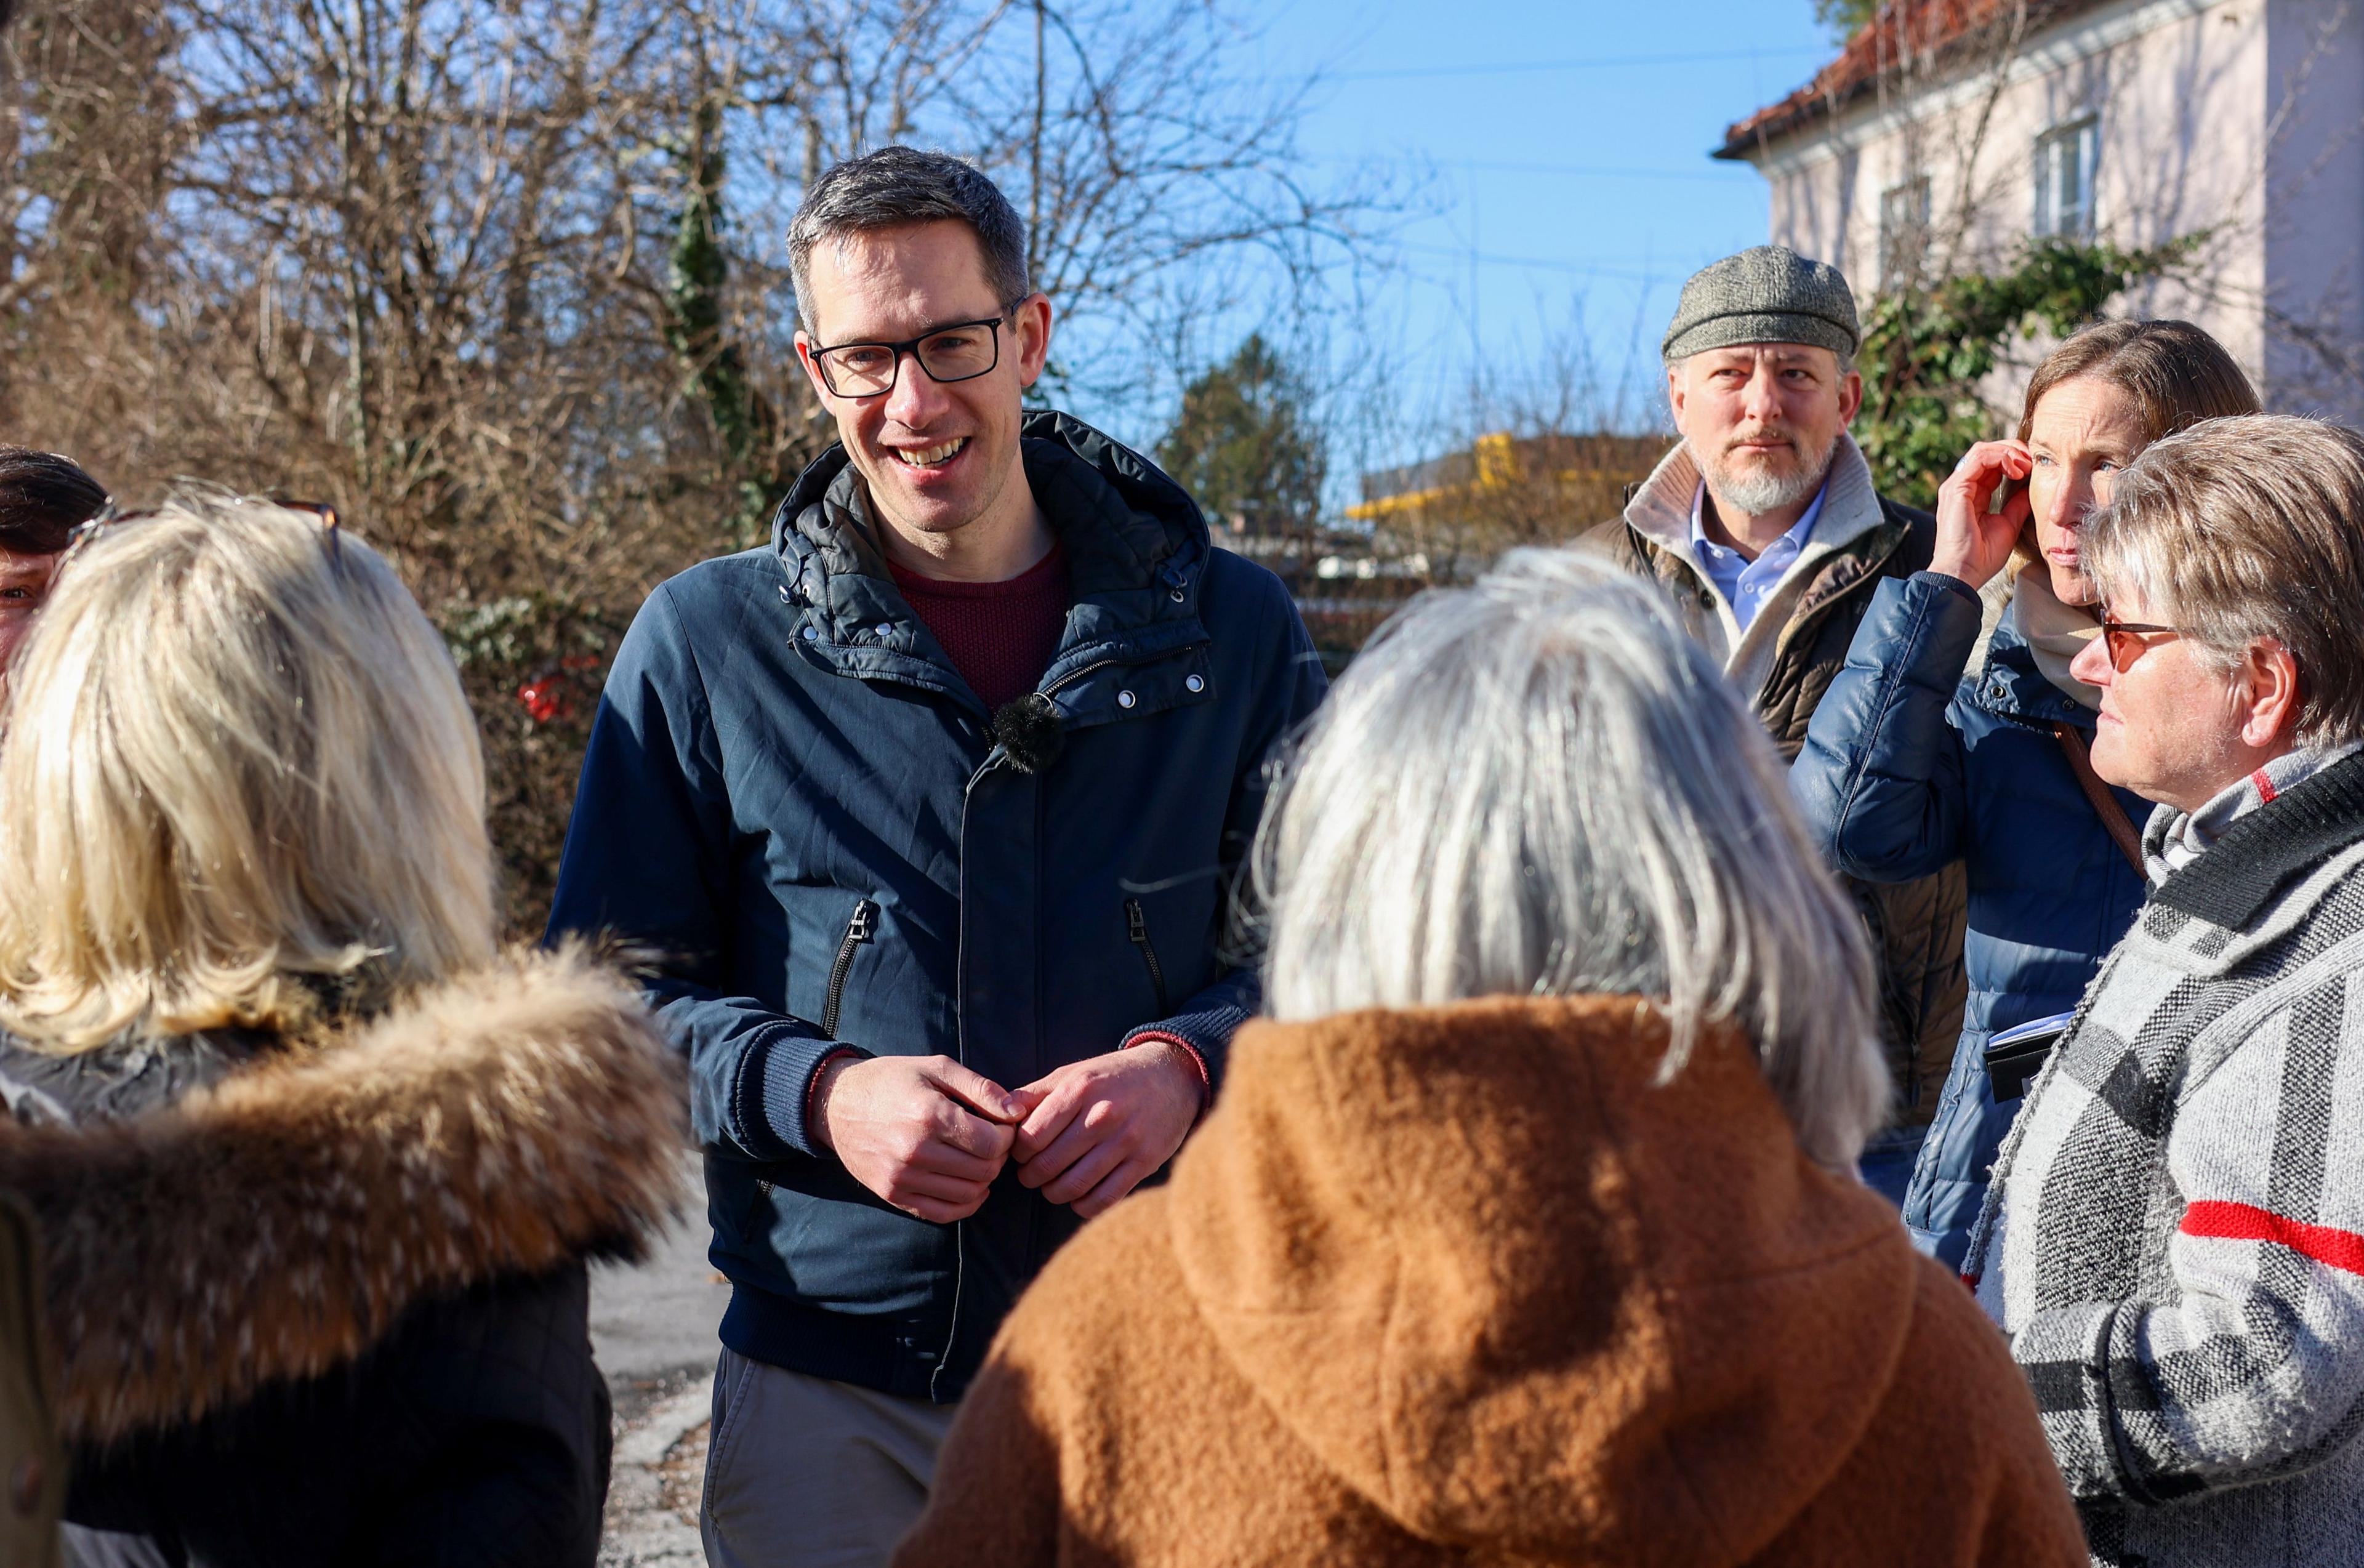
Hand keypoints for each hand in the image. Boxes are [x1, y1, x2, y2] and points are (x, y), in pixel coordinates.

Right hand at [813, 1054, 1024, 1223]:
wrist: (836, 1104)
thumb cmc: (892, 1080)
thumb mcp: (937, 1068)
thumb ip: (981, 1088)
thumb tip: (1018, 1111)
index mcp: (930, 1115)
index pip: (992, 1143)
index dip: (1007, 1135)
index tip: (1001, 1125)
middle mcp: (915, 1150)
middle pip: (984, 1170)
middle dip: (998, 1157)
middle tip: (991, 1141)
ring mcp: (902, 1178)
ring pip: (968, 1194)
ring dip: (984, 1179)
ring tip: (977, 1158)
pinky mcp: (893, 1195)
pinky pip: (943, 1213)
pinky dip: (966, 1203)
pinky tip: (969, 1185)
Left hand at [1010, 1043, 1202, 1219]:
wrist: (1172, 1076)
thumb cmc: (1112, 1077)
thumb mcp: (1073, 1073)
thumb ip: (1035, 1093)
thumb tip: (1000, 1115)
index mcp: (1079, 1089)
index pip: (1031, 1137)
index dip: (1018, 1152)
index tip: (1021, 1153)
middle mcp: (1102, 1115)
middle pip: (1048, 1165)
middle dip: (1031, 1176)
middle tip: (1031, 1174)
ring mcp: (1126, 1141)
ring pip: (1073, 1187)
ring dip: (1053, 1193)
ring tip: (1052, 1185)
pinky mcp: (1145, 1163)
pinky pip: (1104, 1199)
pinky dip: (1083, 1206)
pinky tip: (1078, 1196)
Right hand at [1928, 439, 2033, 590]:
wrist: (1964, 573)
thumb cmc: (1982, 557)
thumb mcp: (2009, 524)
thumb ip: (2018, 503)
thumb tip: (2032, 485)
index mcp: (1972, 495)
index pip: (1992, 465)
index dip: (2014, 460)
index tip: (2034, 469)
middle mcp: (1961, 487)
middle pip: (1987, 452)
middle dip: (2013, 450)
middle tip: (2033, 460)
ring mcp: (1956, 486)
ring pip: (1983, 450)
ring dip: (2009, 452)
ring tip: (2026, 464)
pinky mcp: (1956, 488)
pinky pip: (1979, 458)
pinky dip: (2001, 457)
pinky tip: (2016, 470)